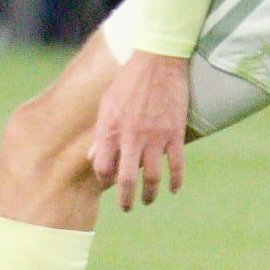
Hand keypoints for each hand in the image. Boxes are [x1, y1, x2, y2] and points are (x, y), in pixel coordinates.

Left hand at [88, 46, 189, 210]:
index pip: (103, 167)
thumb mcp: (106, 105)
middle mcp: (131, 137)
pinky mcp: (174, 133)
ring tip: (149, 201)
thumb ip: (101, 134)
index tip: (109, 184)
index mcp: (110, 130)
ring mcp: (155, 137)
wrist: (156, 62)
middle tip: (127, 208)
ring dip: (151, 194)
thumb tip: (93, 158)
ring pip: (153, 176)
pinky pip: (177, 165)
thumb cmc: (127, 82)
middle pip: (127, 178)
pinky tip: (173, 189)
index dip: (104, 179)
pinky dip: (175, 181)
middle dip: (126, 198)